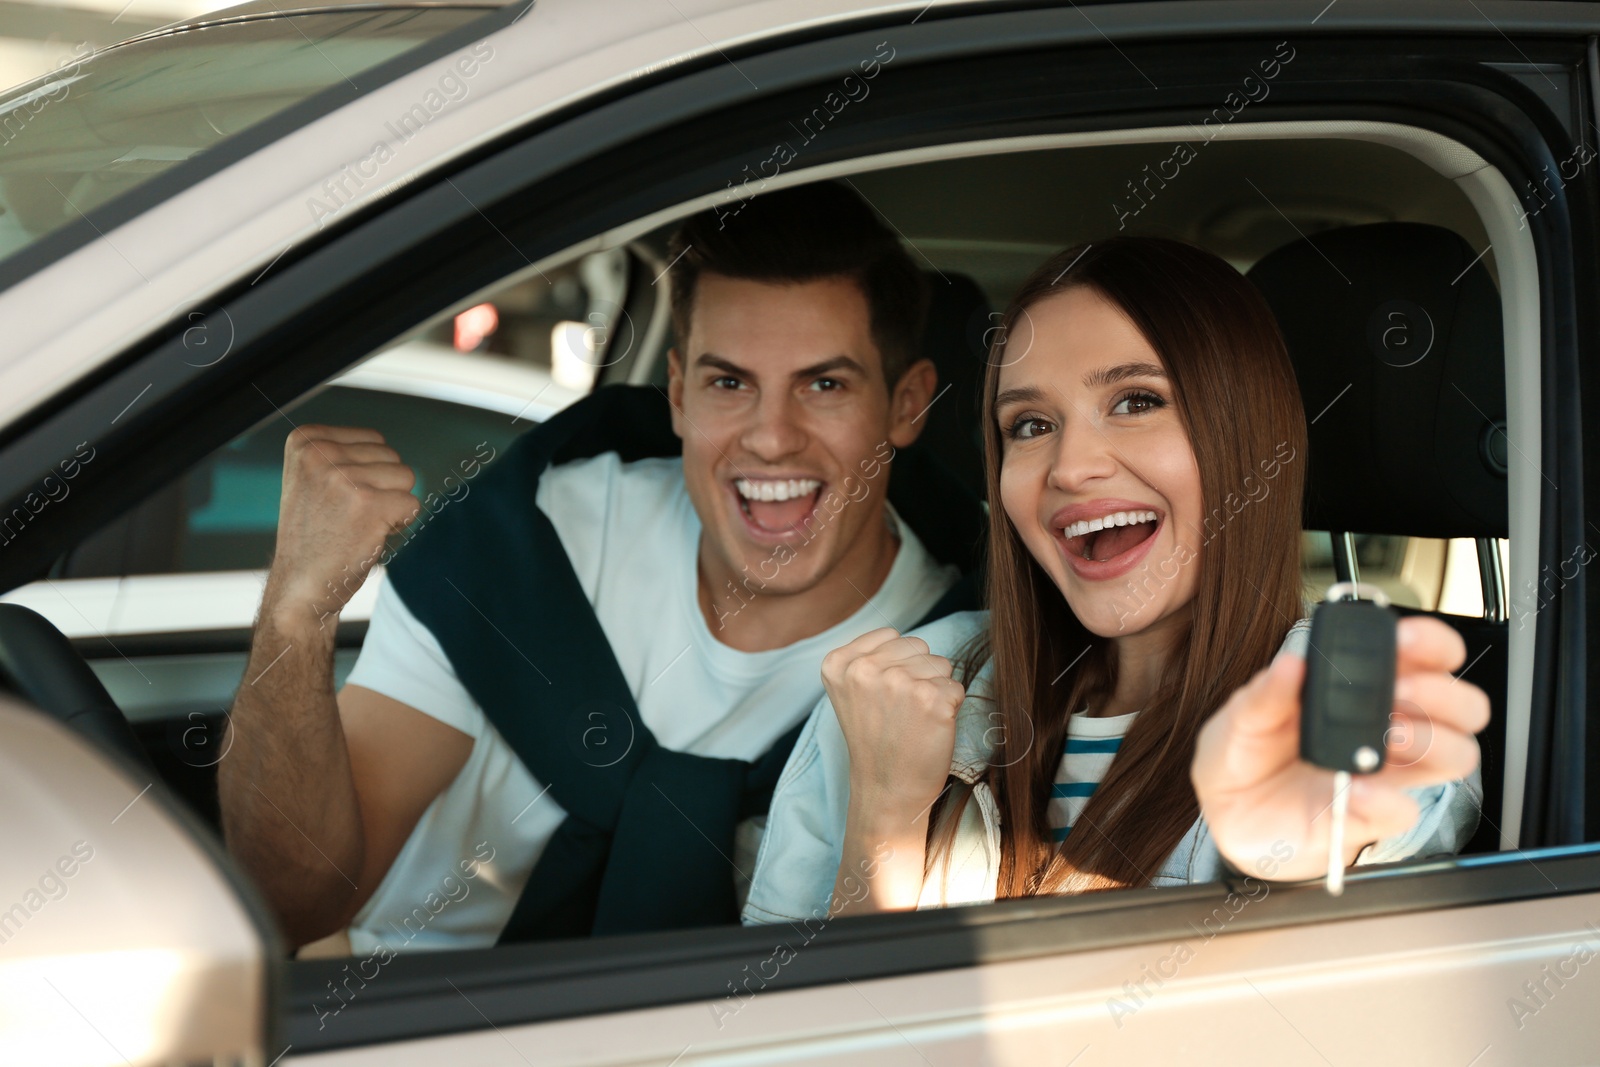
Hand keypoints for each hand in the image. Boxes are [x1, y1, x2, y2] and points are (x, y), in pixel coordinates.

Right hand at [266, 425, 418, 626]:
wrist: (300, 586)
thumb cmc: (315, 534)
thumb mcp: (313, 478)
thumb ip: (343, 453)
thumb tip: (387, 447)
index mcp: (305, 440)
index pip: (374, 440)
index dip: (369, 473)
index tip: (338, 498)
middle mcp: (320, 453)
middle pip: (392, 456)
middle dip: (383, 488)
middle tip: (349, 516)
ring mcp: (343, 478)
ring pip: (406, 477)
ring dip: (392, 505)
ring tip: (358, 524)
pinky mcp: (367, 504)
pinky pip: (412, 504)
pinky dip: (400, 524)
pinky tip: (370, 536)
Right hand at [822, 627, 965, 826]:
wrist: (886, 790)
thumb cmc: (875, 741)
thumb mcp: (851, 692)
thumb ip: (868, 658)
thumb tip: (902, 637)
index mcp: (839, 663)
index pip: (891, 635)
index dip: (896, 663)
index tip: (884, 696)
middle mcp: (865, 669)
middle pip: (917, 646)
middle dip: (918, 673)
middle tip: (902, 711)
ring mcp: (899, 682)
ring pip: (940, 664)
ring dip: (935, 689)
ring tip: (914, 719)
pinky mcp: (932, 699)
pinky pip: (956, 687)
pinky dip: (950, 707)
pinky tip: (929, 728)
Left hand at [1192, 615, 1488, 881]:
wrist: (1227, 813)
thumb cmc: (1245, 754)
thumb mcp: (1240, 716)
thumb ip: (1265, 693)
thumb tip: (1291, 663)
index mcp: (1364, 687)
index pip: (1428, 656)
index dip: (1433, 644)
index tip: (1406, 639)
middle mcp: (1389, 727)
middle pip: (1463, 706)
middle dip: (1442, 692)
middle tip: (1399, 690)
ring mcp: (1386, 773)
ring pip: (1456, 754)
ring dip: (1430, 740)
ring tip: (1388, 737)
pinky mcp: (1371, 816)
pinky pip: (1405, 810)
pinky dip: (1384, 798)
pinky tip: (1352, 789)